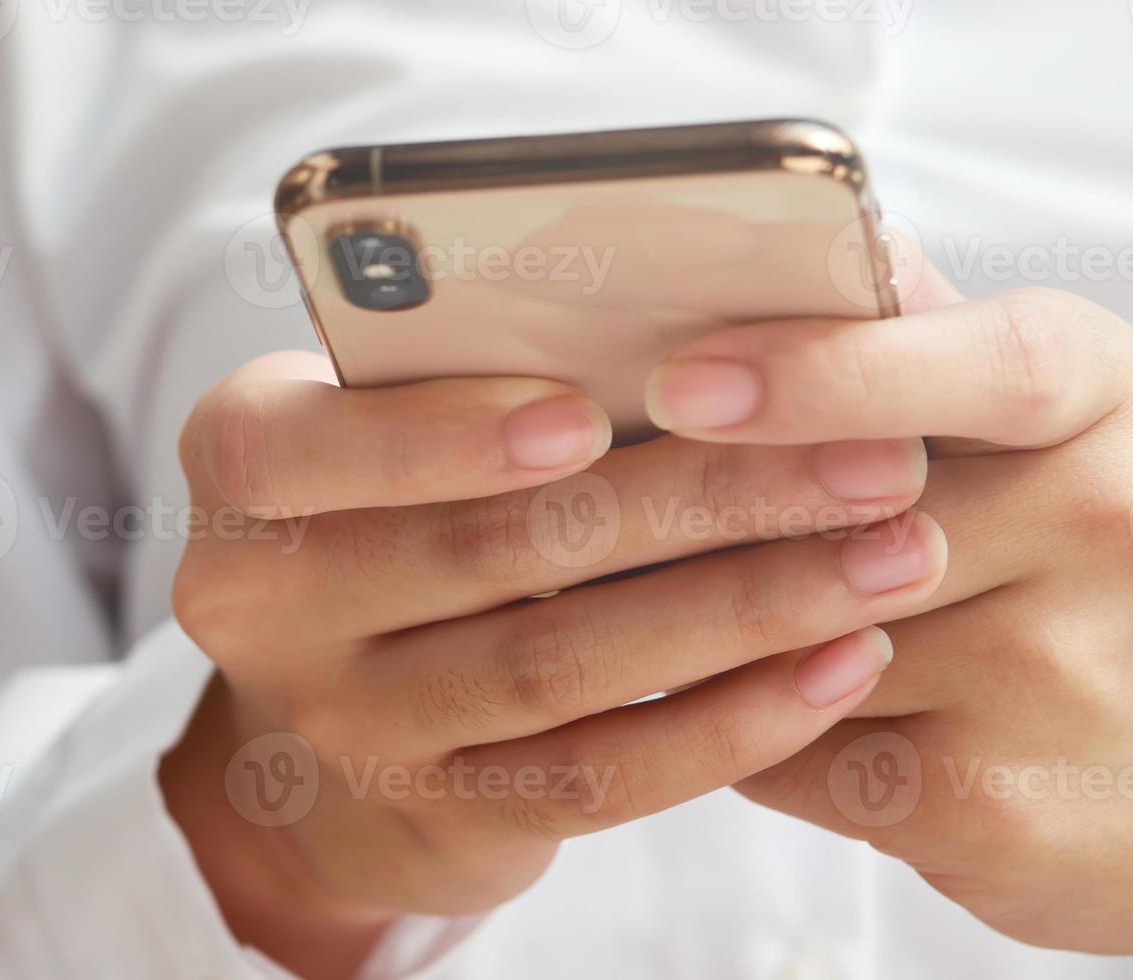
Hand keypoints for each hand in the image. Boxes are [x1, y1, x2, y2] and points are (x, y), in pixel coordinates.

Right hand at [159, 351, 944, 977]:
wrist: (329, 731)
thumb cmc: (394, 506)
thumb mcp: (379, 423)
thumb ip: (467, 367)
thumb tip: (709, 309)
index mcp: (240, 470)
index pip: (300, 451)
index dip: (432, 438)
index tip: (585, 412)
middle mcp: (266, 608)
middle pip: (486, 550)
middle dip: (694, 498)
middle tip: (865, 457)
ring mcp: (352, 724)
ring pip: (561, 667)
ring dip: (745, 607)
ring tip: (892, 551)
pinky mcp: (444, 814)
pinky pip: (601, 773)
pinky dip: (731, 719)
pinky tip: (839, 663)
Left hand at [646, 285, 1132, 954]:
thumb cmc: (1077, 566)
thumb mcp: (1042, 423)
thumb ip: (915, 335)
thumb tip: (788, 234)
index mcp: (1102, 403)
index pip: (980, 366)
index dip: (821, 373)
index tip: (682, 381)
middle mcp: (1110, 527)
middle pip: (836, 514)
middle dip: (685, 513)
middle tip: (560, 500)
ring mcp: (1054, 675)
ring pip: (785, 635)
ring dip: (675, 621)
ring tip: (602, 594)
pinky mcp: (988, 804)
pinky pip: (784, 746)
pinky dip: (720, 722)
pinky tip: (700, 700)